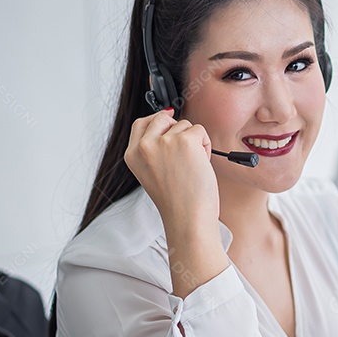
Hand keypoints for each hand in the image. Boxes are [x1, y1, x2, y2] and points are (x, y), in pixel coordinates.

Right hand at [124, 109, 227, 299]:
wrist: (188, 217)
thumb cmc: (177, 202)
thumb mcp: (153, 173)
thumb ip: (154, 150)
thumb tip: (168, 122)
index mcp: (132, 155)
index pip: (141, 124)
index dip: (157, 120)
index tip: (168, 121)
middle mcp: (144, 146)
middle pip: (162, 119)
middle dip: (177, 129)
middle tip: (186, 150)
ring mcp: (164, 142)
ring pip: (184, 125)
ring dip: (193, 142)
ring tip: (191, 167)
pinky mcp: (185, 141)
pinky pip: (200, 130)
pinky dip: (205, 145)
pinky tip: (201, 164)